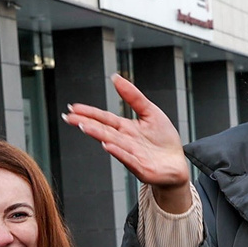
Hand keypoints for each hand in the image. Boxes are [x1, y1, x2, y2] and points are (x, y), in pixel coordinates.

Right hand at [65, 75, 191, 211]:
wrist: (177, 164)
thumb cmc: (164, 140)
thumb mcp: (150, 112)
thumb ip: (133, 96)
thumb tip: (116, 78)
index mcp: (125, 128)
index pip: (104, 118)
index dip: (89, 113)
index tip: (73, 108)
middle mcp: (125, 142)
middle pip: (103, 130)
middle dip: (86, 123)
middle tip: (70, 118)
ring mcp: (131, 155)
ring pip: (113, 143)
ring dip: (98, 135)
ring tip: (84, 126)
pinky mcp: (141, 168)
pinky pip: (129, 159)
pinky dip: (119, 153)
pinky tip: (108, 145)